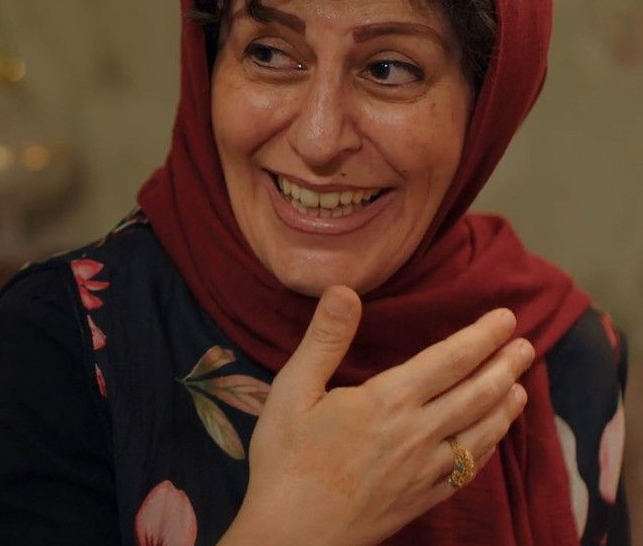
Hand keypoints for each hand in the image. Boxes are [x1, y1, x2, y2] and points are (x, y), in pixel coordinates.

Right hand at [222, 286, 533, 545]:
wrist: (293, 532)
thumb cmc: (285, 458)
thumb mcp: (292, 390)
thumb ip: (324, 339)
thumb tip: (345, 290)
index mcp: (388, 400)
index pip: (449, 360)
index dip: (481, 336)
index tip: (506, 317)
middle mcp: (418, 432)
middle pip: (477, 393)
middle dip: (505, 366)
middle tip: (526, 345)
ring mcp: (426, 469)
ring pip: (481, 432)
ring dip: (505, 406)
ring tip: (521, 386)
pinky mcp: (424, 497)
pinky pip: (470, 469)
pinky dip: (488, 447)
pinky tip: (492, 439)